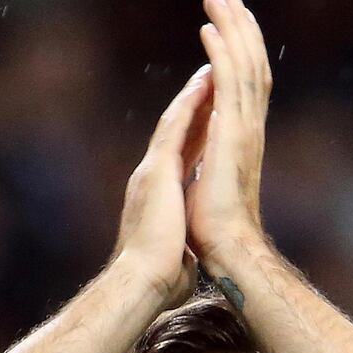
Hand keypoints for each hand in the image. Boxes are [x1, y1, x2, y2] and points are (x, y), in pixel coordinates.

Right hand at [113, 64, 213, 308]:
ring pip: (174, 122)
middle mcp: (151, 179)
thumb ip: (179, 250)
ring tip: (210, 70)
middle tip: (209, 80)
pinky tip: (204, 82)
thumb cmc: (158, 281)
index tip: (208, 119)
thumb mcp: (173, 258)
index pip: (180, 160)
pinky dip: (190, 102)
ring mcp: (152, 172)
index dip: (194, 137)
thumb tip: (185, 261)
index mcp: (158, 199)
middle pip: (176, 134)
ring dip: (192, 95)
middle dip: (194, 107)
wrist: (142, 283)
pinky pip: (175, 127)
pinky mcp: (158, 171)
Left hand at [185, 0, 272, 269]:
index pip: (243, 85)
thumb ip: (211, 161)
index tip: (227, 24)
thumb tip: (203, 156)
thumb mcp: (210, 185)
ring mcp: (243, 130)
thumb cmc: (216, 231)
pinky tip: (210, 30)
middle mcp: (248, 129)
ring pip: (242, 65)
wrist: (226, 249)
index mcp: (241, 140)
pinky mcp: (233, 137)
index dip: (237, 52)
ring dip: (230, 28)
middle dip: (239, 26)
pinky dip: (220, 54)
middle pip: (249, 64)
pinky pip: (228, 85)